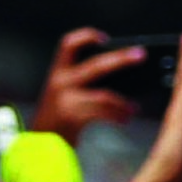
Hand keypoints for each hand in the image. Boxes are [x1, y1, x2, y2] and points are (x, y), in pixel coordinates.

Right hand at [29, 31, 145, 141]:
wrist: (40, 144)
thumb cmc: (57, 117)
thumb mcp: (63, 92)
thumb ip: (83, 81)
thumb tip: (119, 72)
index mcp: (58, 72)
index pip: (69, 44)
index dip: (87, 36)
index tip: (105, 38)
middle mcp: (61, 82)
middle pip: (95, 65)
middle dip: (121, 58)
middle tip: (140, 54)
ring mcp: (66, 100)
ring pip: (103, 96)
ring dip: (122, 102)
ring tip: (132, 108)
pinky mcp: (73, 117)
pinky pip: (102, 113)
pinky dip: (117, 115)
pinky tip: (125, 118)